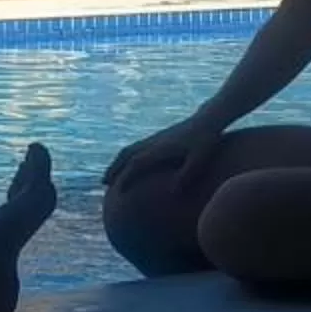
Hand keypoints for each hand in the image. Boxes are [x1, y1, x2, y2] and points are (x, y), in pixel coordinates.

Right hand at [103, 116, 220, 194]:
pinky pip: (135, 147)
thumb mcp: (200, 159)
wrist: (207, 118)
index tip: (117, 192)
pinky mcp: (158, 137)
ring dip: (117, 162)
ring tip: (110, 175)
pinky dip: (126, 157)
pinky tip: (128, 165)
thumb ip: (187, 175)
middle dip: (114, 169)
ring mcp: (155, 138)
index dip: (126, 177)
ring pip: (129, 150)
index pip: (136, 164)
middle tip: (103, 183)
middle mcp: (153, 142)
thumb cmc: (206, 139)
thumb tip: (174, 192)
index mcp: (160, 148)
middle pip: (126, 155)